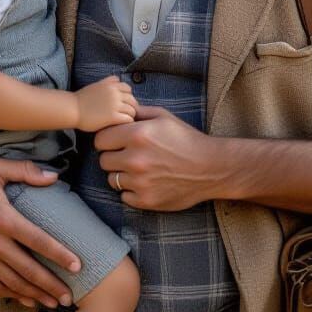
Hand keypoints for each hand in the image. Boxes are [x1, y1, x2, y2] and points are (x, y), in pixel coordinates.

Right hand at [0, 156, 80, 308]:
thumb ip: (26, 171)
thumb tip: (55, 176)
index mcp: (2, 218)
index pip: (38, 241)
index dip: (60, 255)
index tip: (78, 266)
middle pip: (28, 270)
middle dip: (51, 285)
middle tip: (70, 297)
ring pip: (11, 283)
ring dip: (33, 295)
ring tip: (52, 302)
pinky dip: (9, 295)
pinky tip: (23, 298)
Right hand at [75, 75, 138, 130]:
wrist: (72, 109)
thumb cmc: (82, 99)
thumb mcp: (96, 85)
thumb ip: (108, 82)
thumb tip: (118, 79)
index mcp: (111, 85)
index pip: (128, 89)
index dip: (127, 96)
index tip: (121, 103)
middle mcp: (115, 93)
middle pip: (132, 100)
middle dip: (130, 107)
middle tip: (123, 114)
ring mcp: (115, 105)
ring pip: (132, 110)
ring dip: (129, 116)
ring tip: (121, 120)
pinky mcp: (113, 117)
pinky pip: (128, 119)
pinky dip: (126, 122)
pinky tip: (119, 125)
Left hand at [95, 104, 217, 210]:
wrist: (210, 168)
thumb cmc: (187, 139)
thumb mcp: (164, 117)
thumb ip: (138, 112)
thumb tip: (119, 110)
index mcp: (137, 135)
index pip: (100, 139)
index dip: (107, 139)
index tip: (116, 141)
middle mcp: (135, 159)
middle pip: (103, 160)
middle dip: (113, 156)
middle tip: (127, 155)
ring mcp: (140, 182)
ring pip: (112, 180)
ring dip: (121, 175)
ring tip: (138, 169)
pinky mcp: (146, 201)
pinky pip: (124, 197)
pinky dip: (132, 191)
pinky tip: (145, 182)